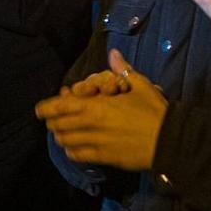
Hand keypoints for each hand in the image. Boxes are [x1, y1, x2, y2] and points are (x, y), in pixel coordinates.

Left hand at [36, 50, 168, 170]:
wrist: (170, 140)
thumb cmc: (154, 111)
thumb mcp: (140, 86)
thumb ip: (122, 70)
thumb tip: (113, 53)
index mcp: (96, 105)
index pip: (60, 106)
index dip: (46, 108)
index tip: (40, 109)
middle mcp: (91, 124)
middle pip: (58, 125)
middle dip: (52, 122)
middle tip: (53, 120)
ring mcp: (97, 142)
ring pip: (66, 141)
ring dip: (61, 136)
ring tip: (62, 133)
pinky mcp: (104, 157)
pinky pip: (79, 156)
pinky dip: (72, 151)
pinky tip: (74, 148)